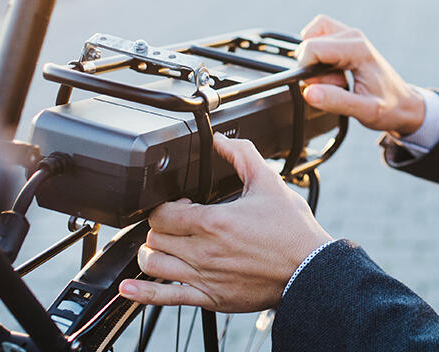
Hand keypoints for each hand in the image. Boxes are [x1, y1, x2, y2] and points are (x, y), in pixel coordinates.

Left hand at [118, 135, 332, 312]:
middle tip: (176, 223)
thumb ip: (242, 155)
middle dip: (160, 226)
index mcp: (214, 221)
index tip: (181, 203)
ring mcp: (204, 277)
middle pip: (155, 237)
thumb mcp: (269, 183)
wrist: (309, 269)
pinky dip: (141, 293)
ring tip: (164, 246)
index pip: (163, 213)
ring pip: (153, 264)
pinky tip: (128, 288)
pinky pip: (165, 298)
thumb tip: (221, 140)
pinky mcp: (210, 298)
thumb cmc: (292, 232)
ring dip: (152, 252)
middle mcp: (204, 251)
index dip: (166, 204)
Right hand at [296, 15, 425, 136]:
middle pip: (309, 44)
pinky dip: (316, 55)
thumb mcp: (365, 111)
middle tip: (337, 85)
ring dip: (314, 60)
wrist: (404, 104)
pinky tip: (332, 72)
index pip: (311, 48)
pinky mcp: (345, 39)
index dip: (308, 71)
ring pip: (310, 37)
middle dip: (313, 69)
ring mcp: (349, 35)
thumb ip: (336, 101)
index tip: (326, 87)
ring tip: (335, 79)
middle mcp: (353, 36)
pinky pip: (318, 37)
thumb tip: (308, 92)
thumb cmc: (389, 107)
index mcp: (357, 49)